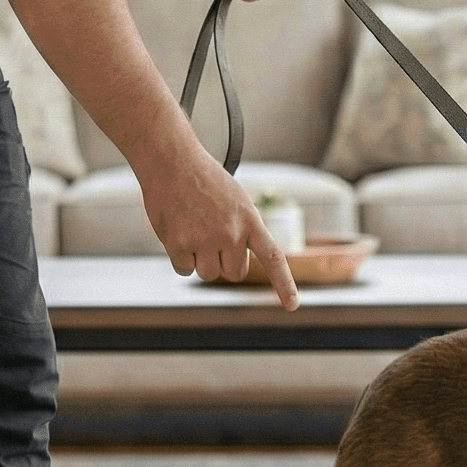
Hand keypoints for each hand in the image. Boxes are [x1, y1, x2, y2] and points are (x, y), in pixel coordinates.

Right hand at [140, 143, 300, 307]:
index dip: (284, 284)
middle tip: (210, 238)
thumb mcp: (236, 199)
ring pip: (208, 274)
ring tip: (192, 229)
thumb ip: (243, 228)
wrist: (172, 160)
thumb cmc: (203, 179)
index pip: (273, 257)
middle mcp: (231, 233)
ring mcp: (206, 240)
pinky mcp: (180, 245)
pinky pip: (184, 269)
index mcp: (249, 220)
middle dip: (224, 262)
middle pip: (234, 273)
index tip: (293, 306)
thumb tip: (239, 261)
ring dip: (200, 260)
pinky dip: (179, 257)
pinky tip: (176, 232)